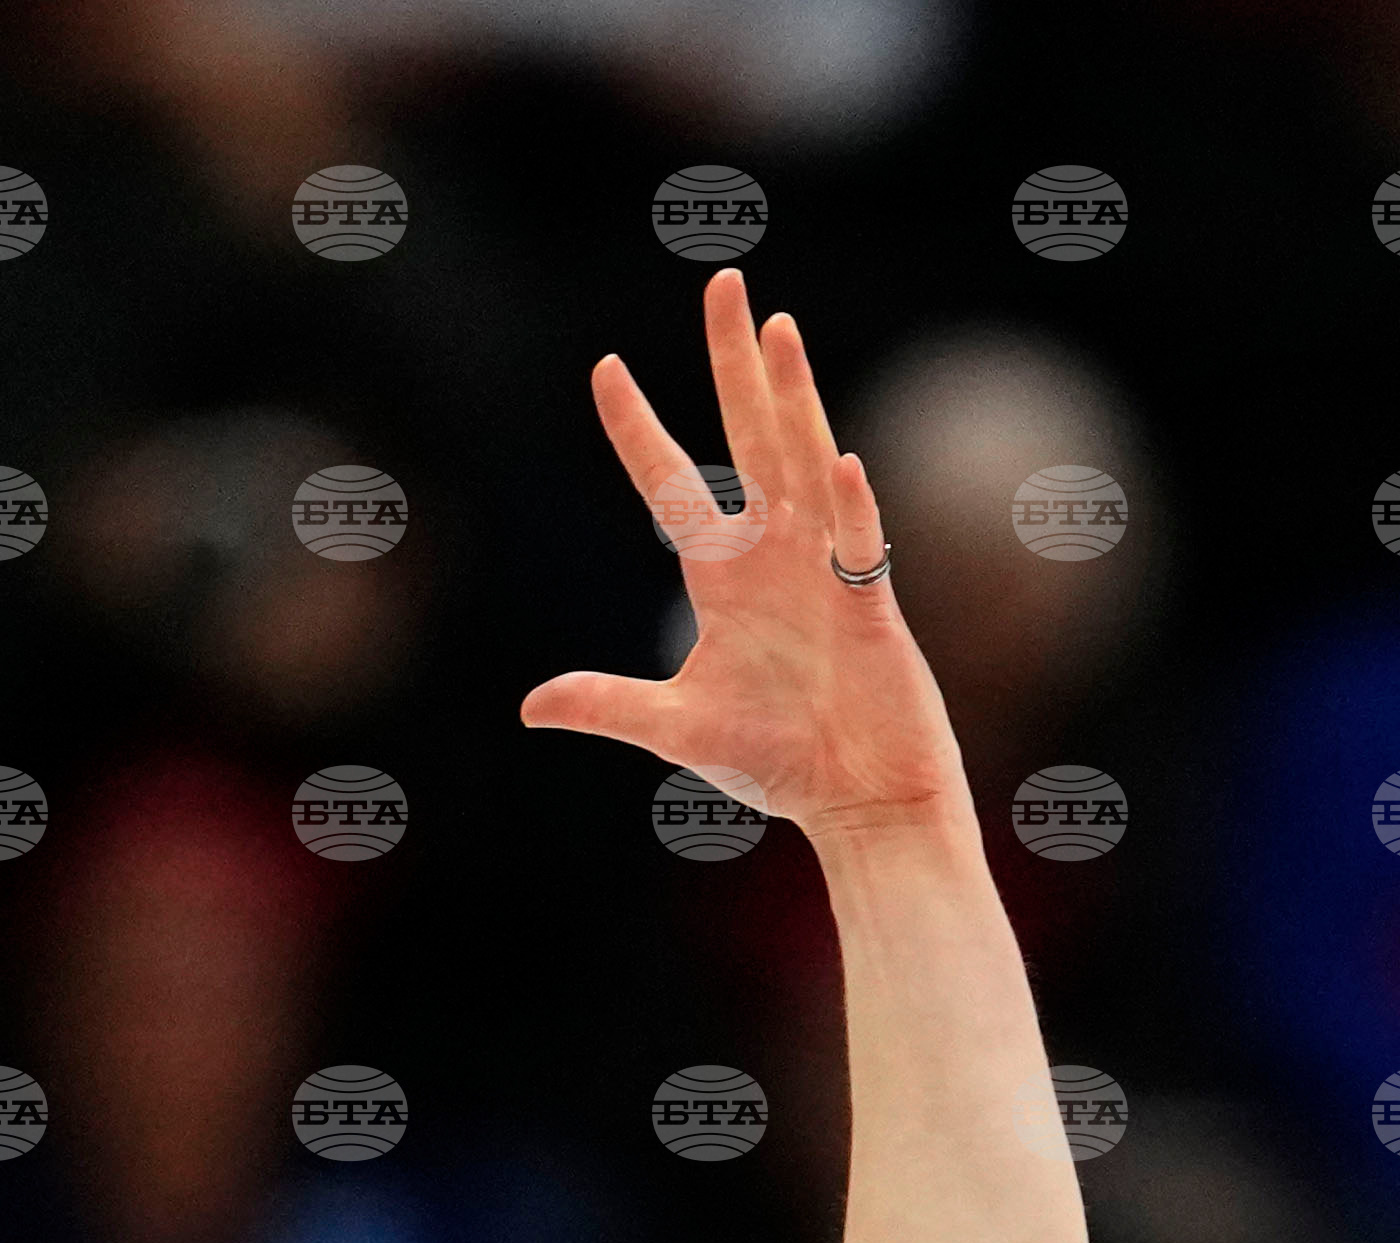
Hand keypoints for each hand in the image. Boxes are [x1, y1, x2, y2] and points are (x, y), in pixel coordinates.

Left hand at [521, 267, 968, 847]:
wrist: (860, 801)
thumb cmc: (782, 762)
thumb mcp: (678, 728)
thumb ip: (609, 705)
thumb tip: (530, 706)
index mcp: (724, 576)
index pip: (671, 484)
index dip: (637, 428)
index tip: (605, 368)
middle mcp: (775, 555)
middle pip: (750, 438)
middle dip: (734, 364)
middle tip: (725, 284)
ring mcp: (825, 572)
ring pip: (805, 464)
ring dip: (792, 399)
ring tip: (778, 330)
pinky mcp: (869, 608)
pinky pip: (859, 546)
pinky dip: (851, 509)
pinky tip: (840, 463)